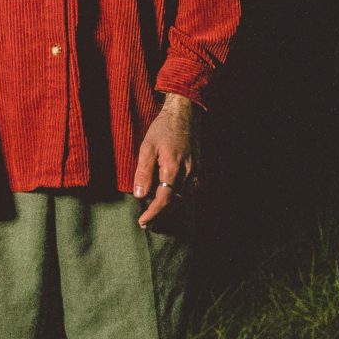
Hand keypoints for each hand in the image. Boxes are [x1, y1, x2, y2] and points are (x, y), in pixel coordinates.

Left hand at [133, 93, 200, 228]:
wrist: (185, 115)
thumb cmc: (163, 129)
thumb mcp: (147, 147)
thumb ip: (144, 172)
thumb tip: (140, 195)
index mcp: (173, 168)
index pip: (163, 199)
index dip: (153, 213)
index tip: (143, 221)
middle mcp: (187, 173)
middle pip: (174, 202)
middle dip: (160, 215)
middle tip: (146, 223)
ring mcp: (195, 171)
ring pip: (184, 198)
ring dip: (170, 209)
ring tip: (156, 215)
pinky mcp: (198, 169)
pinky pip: (190, 190)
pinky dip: (180, 198)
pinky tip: (172, 200)